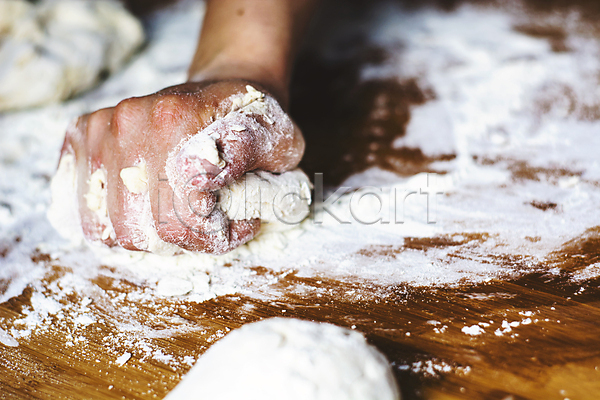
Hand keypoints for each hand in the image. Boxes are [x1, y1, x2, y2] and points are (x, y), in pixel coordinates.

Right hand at [61, 80, 304, 253]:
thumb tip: (219, 193)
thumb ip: (262, 173)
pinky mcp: (86, 133)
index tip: (238, 224)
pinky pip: (82, 204)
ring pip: (108, 225)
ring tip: (176, 216)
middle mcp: (133, 121)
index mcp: (180, 122)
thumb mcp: (279, 144)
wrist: (227, 84)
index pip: (182, 219)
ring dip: (146, 234)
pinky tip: (142, 208)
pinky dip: (110, 219)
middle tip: (206, 224)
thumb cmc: (253, 121)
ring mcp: (105, 127)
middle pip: (141, 230)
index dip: (213, 236)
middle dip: (181, 241)